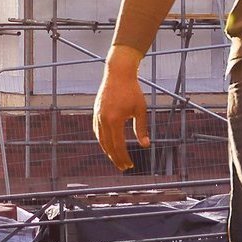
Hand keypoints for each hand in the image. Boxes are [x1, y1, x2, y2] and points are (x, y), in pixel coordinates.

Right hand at [93, 45, 149, 172]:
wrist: (118, 73)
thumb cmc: (132, 91)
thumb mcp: (141, 110)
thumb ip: (141, 129)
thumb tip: (145, 145)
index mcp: (114, 120)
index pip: (118, 146)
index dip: (123, 157)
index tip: (130, 165)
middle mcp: (103, 120)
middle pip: (108, 146)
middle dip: (115, 158)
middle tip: (123, 167)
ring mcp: (97, 116)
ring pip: (100, 139)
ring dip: (108, 151)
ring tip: (116, 158)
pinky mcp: (95, 112)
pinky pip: (97, 131)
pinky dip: (102, 140)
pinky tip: (108, 145)